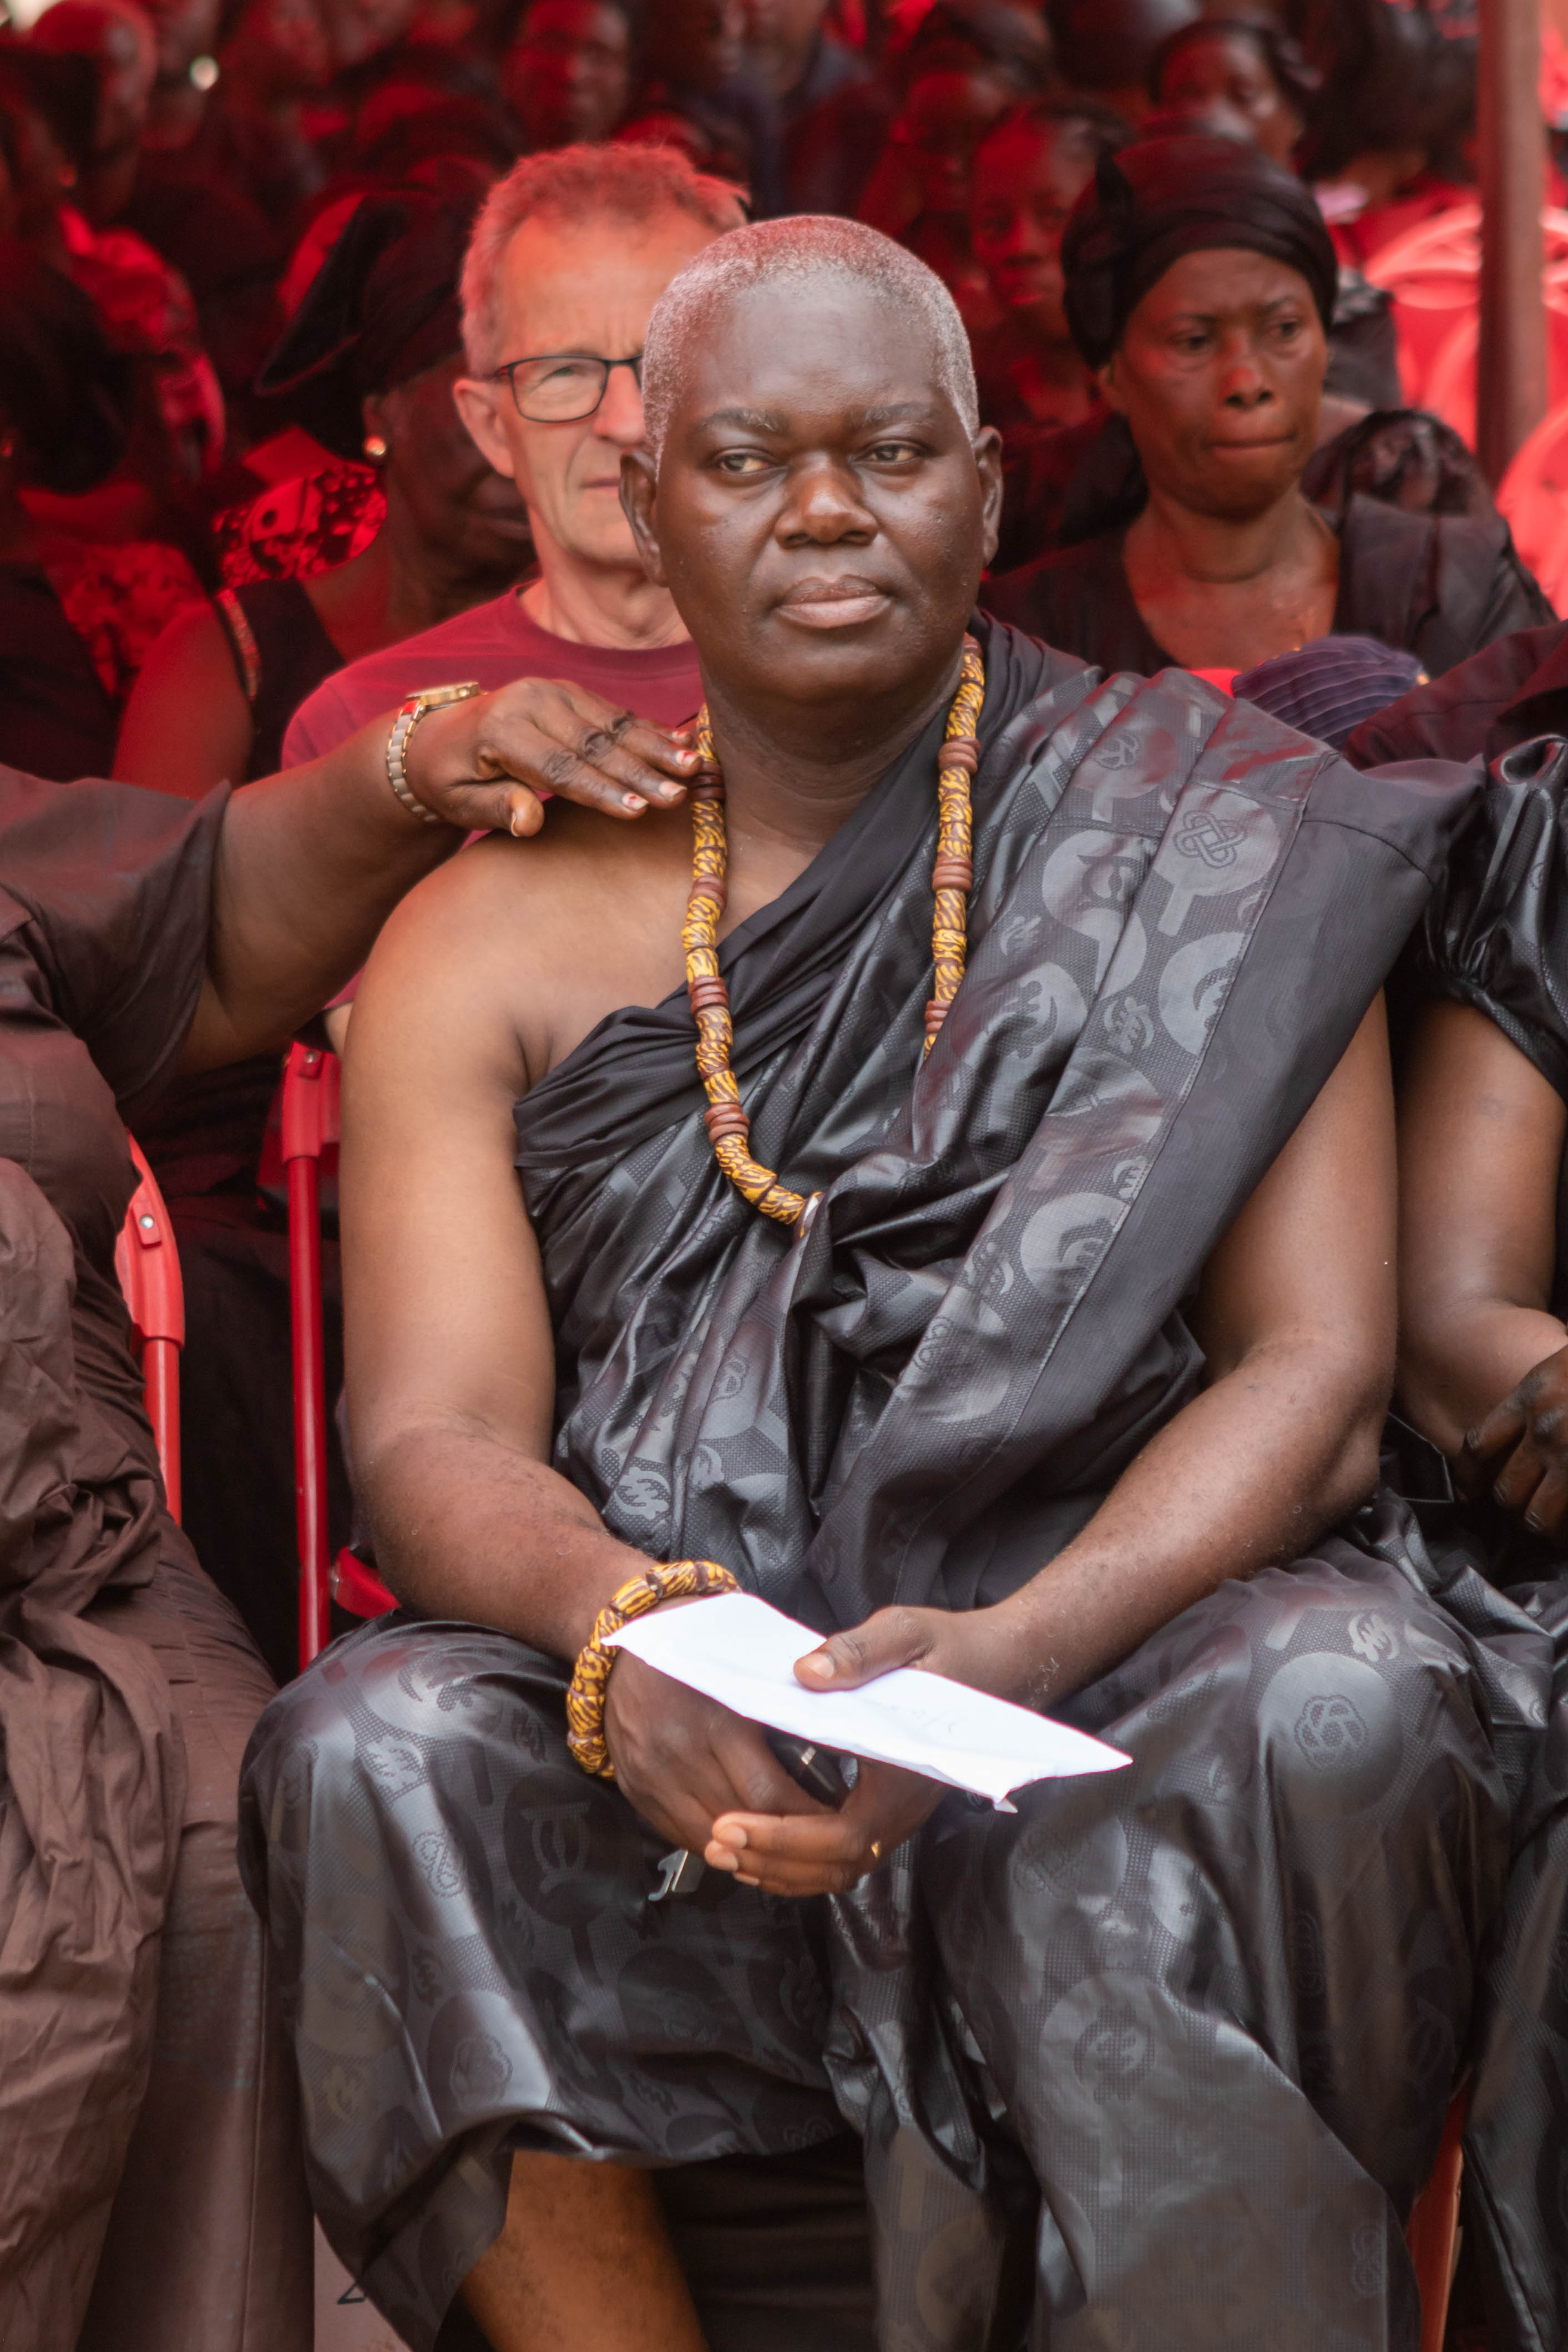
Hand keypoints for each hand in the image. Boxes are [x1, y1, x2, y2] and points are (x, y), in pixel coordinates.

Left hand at [406, 676, 698, 836]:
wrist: (437, 735)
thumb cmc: (449, 780)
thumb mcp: (460, 803)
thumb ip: (495, 809)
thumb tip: (528, 821)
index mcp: (500, 730)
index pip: (559, 767)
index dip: (600, 791)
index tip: (638, 810)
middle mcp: (530, 701)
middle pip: (594, 744)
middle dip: (641, 771)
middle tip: (679, 793)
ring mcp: (552, 691)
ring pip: (612, 725)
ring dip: (656, 747)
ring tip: (694, 765)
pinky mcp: (569, 691)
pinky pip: (613, 713)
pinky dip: (649, 730)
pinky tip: (683, 741)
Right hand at [603, 1653, 823, 1855]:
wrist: (617, 1646)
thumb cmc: (693, 1646)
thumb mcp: (743, 1665)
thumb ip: (783, 1702)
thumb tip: (837, 1737)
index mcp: (716, 1721)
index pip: (768, 1794)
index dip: (807, 1819)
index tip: (836, 1821)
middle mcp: (680, 1755)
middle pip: (742, 1822)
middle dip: (786, 1843)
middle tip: (820, 1844)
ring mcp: (652, 1778)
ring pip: (710, 1840)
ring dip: (748, 1853)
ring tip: (784, 1852)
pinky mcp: (634, 1790)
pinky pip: (679, 1836)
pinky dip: (714, 1846)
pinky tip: (739, 1845)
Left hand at [703, 1603, 1024, 1897]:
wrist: (1001, 1665)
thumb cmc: (951, 1649)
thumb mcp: (903, 1633)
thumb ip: (856, 1653)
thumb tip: (804, 1672)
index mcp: (903, 1775)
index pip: (837, 1836)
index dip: (781, 1840)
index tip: (730, 1825)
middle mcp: (903, 1808)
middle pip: (832, 1865)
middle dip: (770, 1861)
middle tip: (715, 1843)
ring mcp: (898, 1813)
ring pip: (838, 1868)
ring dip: (782, 1867)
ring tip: (727, 1852)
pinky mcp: (889, 1806)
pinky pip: (843, 1852)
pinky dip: (801, 1859)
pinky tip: (762, 1845)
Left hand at [1459, 1343, 1567, 1534]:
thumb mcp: (1564, 1366)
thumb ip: (1546, 1396)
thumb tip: (1533, 1431)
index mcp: (1533, 1396)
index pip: (1480, 1444)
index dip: (1472, 1475)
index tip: (1472, 1493)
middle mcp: (1547, 1428)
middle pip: (1506, 1491)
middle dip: (1518, 1510)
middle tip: (1534, 1518)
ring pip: (1538, 1516)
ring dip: (1548, 1530)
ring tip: (1559, 1535)